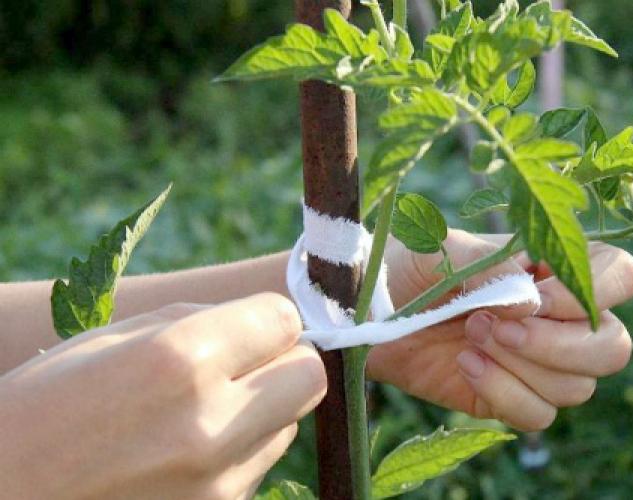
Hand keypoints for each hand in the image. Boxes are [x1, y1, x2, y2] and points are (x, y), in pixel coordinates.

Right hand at [0, 293, 325, 499]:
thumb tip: (262, 320)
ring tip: (195, 415)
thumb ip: (194, 322)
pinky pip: (257, 467)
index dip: (267, 318)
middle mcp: (211, 426)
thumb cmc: (36, 412)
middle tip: (244, 363)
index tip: (248, 325)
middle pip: (309, 377)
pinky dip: (238, 453)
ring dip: (261, 410)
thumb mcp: (104, 342)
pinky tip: (182, 455)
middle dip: (285, 361)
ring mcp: (218, 484)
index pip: (286, 320)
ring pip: (287, 425)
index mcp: (180, 362)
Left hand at [368, 230, 632, 431]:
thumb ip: (492, 269)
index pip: (620, 277)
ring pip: (579, 387)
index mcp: (556, 267)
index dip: (591, 293)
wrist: (366, 309)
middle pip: (614, 346)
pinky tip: (465, 365)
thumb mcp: (445, 251)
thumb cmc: (410, 265)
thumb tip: (532, 303)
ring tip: (469, 336)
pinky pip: (539, 416)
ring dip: (521, 366)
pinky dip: (504, 394)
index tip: (535, 295)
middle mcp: (560, 317)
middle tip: (492, 325)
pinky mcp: (512, 397)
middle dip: (557, 344)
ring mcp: (540, 362)